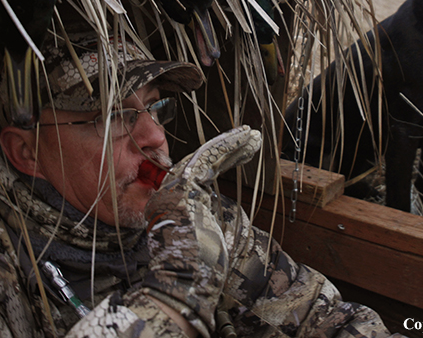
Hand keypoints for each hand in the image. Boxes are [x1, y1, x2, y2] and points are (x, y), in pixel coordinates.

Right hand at [138, 126, 261, 335]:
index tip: (245, 150)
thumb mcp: (211, 235)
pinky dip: (226, 146)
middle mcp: (169, 194)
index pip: (200, 173)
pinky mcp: (181, 188)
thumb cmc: (201, 269)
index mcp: (174, 205)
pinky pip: (206, 158)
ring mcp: (172, 190)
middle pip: (201, 162)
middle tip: (252, 137)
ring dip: (231, 143)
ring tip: (253, 135)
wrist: (185, 287)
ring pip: (204, 156)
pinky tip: (244, 139)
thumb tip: (224, 205)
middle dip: (229, 148)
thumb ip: (212, 214)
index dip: (224, 159)